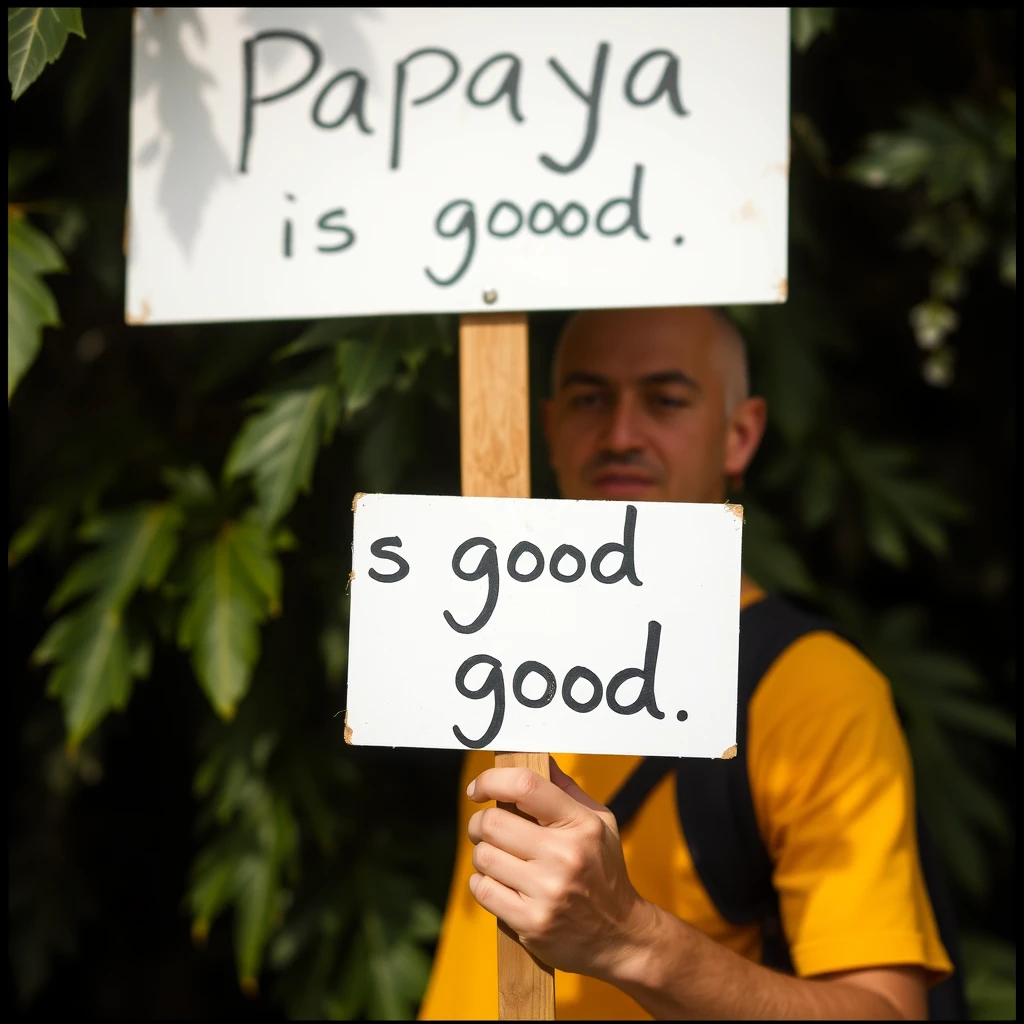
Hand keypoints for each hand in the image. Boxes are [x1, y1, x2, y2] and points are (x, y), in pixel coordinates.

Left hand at [466, 758, 652, 979]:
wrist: (621, 936)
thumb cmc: (605, 872)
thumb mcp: (600, 823)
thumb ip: (567, 790)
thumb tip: (537, 759)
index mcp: (580, 825)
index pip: (525, 786)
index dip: (492, 780)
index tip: (479, 789)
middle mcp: (564, 856)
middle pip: (493, 822)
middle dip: (479, 822)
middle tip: (485, 827)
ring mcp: (547, 891)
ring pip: (483, 857)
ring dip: (482, 854)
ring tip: (498, 857)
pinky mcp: (531, 922)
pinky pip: (483, 890)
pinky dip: (482, 883)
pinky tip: (498, 883)